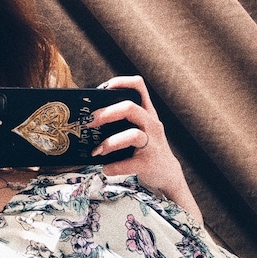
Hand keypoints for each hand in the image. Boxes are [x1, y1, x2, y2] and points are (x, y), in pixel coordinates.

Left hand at [90, 76, 202, 222]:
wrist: (167, 175)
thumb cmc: (146, 150)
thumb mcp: (140, 131)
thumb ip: (123, 123)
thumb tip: (90, 120)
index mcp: (147, 114)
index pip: (139, 87)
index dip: (120, 82)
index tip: (102, 89)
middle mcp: (151, 125)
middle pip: (130, 108)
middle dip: (106, 113)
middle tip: (89, 122)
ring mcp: (152, 144)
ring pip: (132, 135)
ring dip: (110, 143)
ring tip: (97, 151)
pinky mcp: (149, 163)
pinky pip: (129, 164)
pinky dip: (113, 167)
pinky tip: (106, 168)